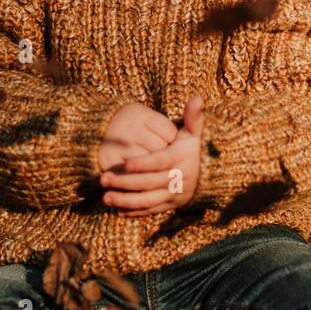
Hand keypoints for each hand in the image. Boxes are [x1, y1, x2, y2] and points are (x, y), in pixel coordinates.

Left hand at [99, 96, 203, 215]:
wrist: (207, 174)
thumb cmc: (192, 148)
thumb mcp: (194, 133)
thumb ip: (192, 116)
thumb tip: (198, 98)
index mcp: (181, 159)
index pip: (159, 162)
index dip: (142, 164)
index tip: (123, 164)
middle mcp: (179, 179)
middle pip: (149, 182)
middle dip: (125, 182)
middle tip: (103, 179)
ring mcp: (174, 195)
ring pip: (148, 200)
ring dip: (125, 200)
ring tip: (105, 197)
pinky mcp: (170, 206)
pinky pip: (150, 210)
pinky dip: (134, 211)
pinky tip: (117, 209)